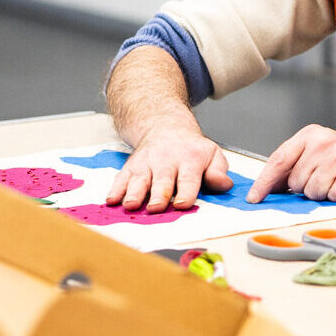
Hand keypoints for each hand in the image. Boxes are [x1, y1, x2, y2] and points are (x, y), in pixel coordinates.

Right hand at [106, 125, 232, 211]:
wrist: (166, 127)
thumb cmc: (192, 149)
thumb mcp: (213, 154)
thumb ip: (218, 171)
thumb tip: (223, 185)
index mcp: (190, 160)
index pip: (189, 178)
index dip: (186, 191)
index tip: (183, 204)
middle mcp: (166, 161)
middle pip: (162, 180)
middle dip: (158, 195)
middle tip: (155, 208)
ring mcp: (146, 163)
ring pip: (140, 179)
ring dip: (134, 193)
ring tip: (130, 205)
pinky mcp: (131, 166)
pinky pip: (121, 177)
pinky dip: (115, 188)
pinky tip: (111, 200)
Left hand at [245, 125, 335, 203]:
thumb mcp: (322, 151)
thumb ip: (297, 163)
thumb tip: (269, 188)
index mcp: (312, 134)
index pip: (279, 159)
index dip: (265, 182)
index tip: (254, 198)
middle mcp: (324, 143)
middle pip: (296, 180)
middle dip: (306, 188)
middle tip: (325, 180)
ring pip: (312, 192)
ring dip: (323, 194)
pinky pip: (331, 197)